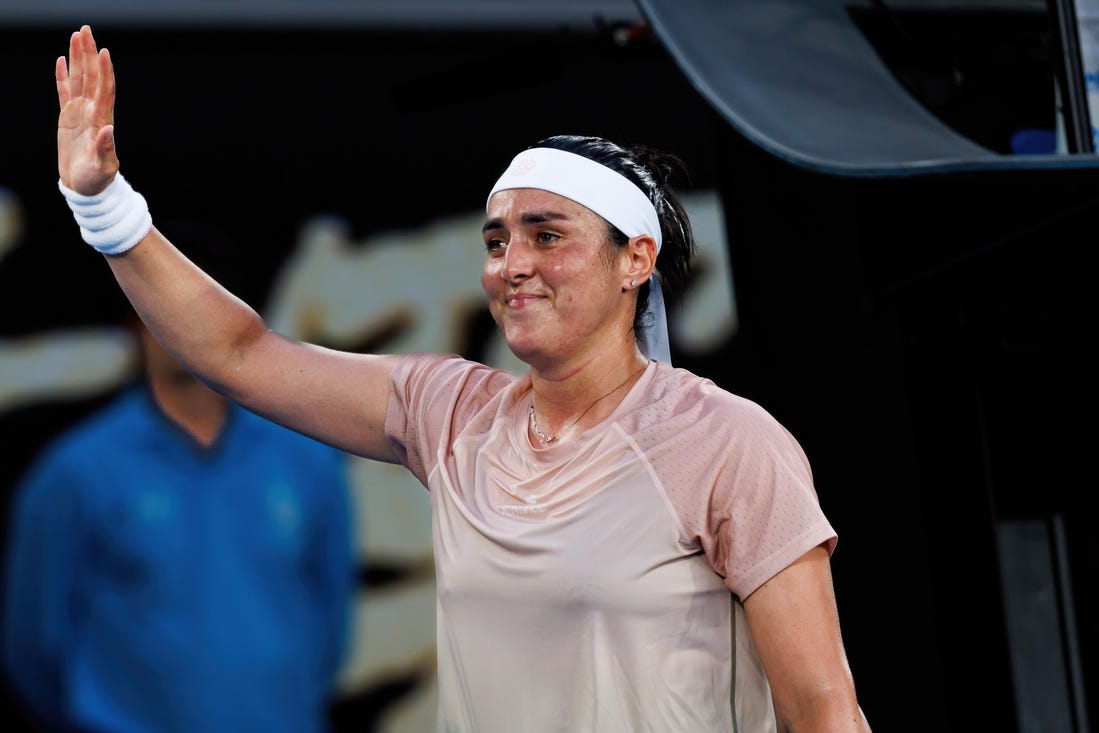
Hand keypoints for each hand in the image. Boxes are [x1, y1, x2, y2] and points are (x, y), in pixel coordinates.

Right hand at [56, 25, 118, 194]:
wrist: (87, 189)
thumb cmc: (98, 181)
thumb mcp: (103, 168)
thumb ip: (105, 149)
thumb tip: (108, 130)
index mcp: (102, 121)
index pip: (104, 90)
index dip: (104, 71)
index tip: (104, 51)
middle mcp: (93, 112)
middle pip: (91, 77)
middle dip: (89, 53)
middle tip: (86, 30)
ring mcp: (80, 113)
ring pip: (78, 79)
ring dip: (78, 58)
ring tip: (76, 36)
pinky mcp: (68, 118)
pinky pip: (64, 92)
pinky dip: (63, 76)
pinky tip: (63, 60)